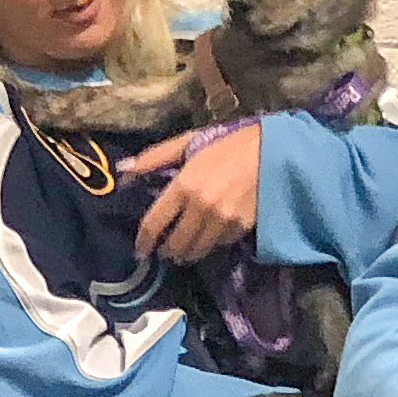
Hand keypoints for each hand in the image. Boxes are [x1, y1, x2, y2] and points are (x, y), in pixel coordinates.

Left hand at [122, 120, 262, 261]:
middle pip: (174, 245)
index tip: (140, 251)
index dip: (143, 242)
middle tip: (165, 249)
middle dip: (166, 251)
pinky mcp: (240, 228)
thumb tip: (122, 171)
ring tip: (184, 249)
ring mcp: (222, 221)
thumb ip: (154, 158)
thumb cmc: (229, 144)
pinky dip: (211, 243)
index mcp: (184, 185)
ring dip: (186, 253)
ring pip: (196, 252)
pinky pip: (218, 245)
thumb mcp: (190, 142)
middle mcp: (201, 207)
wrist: (275, 152)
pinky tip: (210, 234)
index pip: (154, 224)